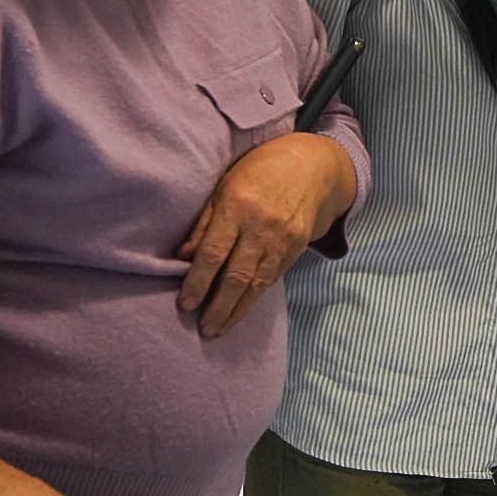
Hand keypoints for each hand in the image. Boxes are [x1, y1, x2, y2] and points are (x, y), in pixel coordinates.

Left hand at [179, 132, 356, 337]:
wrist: (313, 166)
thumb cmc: (260, 170)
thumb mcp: (225, 186)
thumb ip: (204, 222)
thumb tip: (183, 258)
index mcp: (238, 206)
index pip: (213, 253)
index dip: (197, 282)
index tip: (185, 303)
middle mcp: (262, 225)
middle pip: (236, 275)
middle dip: (218, 306)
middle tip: (203, 329)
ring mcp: (284, 239)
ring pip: (257, 283)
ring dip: (237, 310)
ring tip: (219, 329)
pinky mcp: (298, 247)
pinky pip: (273, 278)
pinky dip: (255, 297)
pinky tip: (241, 310)